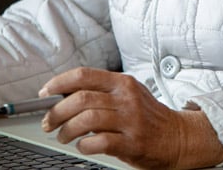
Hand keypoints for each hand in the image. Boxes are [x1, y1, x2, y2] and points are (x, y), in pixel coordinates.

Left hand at [39, 67, 222, 169]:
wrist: (178, 137)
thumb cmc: (148, 116)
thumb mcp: (128, 94)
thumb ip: (102, 91)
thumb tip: (63, 94)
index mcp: (122, 83)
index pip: (83, 75)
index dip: (59, 83)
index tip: (45, 93)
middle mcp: (126, 99)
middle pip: (81, 99)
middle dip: (57, 112)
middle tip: (48, 122)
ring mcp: (130, 120)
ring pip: (87, 120)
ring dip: (67, 130)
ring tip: (63, 136)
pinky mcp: (133, 143)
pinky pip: (100, 142)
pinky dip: (85, 145)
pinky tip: (83, 146)